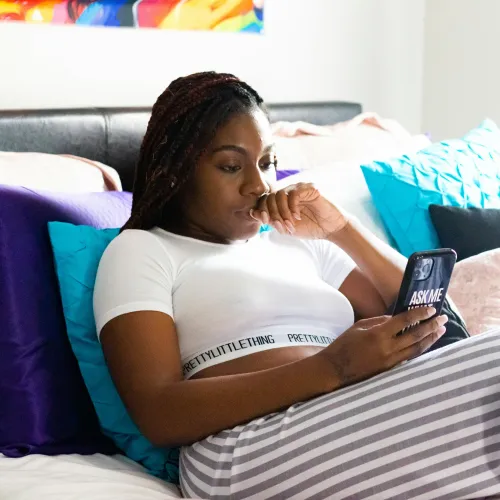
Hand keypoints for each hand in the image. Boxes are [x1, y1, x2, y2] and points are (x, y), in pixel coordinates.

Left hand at [250, 182, 347, 239]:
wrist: (329, 229)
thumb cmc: (309, 228)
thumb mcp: (286, 227)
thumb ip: (271, 220)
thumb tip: (253, 212)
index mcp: (281, 201)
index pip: (264, 200)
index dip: (262, 211)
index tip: (266, 222)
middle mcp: (288, 192)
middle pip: (270, 197)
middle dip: (273, 214)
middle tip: (282, 227)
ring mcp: (298, 188)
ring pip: (280, 195)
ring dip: (283, 213)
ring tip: (291, 224)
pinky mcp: (309, 188)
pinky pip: (293, 194)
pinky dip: (292, 207)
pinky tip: (297, 217)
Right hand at [316, 306, 448, 387]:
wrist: (335, 369)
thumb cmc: (344, 344)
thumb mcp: (359, 326)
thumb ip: (379, 321)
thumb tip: (395, 318)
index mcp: (378, 334)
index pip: (404, 321)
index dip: (419, 314)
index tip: (431, 309)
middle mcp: (387, 348)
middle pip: (415, 336)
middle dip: (431, 326)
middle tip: (443, 319)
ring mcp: (390, 361)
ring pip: (416, 349)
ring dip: (430, 339)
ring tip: (441, 331)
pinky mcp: (390, 370)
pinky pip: (409, 358)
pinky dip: (420, 350)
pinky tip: (427, 345)